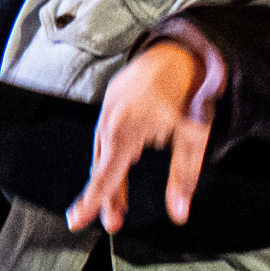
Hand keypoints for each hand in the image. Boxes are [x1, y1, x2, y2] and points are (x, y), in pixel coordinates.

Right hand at [70, 38, 213, 232]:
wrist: (183, 48)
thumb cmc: (191, 92)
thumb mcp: (194, 136)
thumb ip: (184, 176)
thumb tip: (179, 213)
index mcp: (125, 130)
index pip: (105, 175)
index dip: (92, 201)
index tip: (75, 221)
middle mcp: (110, 119)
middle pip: (103, 166)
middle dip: (105, 196)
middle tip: (111, 222)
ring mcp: (109, 107)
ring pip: (104, 149)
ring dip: (111, 176)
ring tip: (118, 202)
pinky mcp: (113, 99)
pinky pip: (107, 132)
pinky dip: (113, 152)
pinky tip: (125, 162)